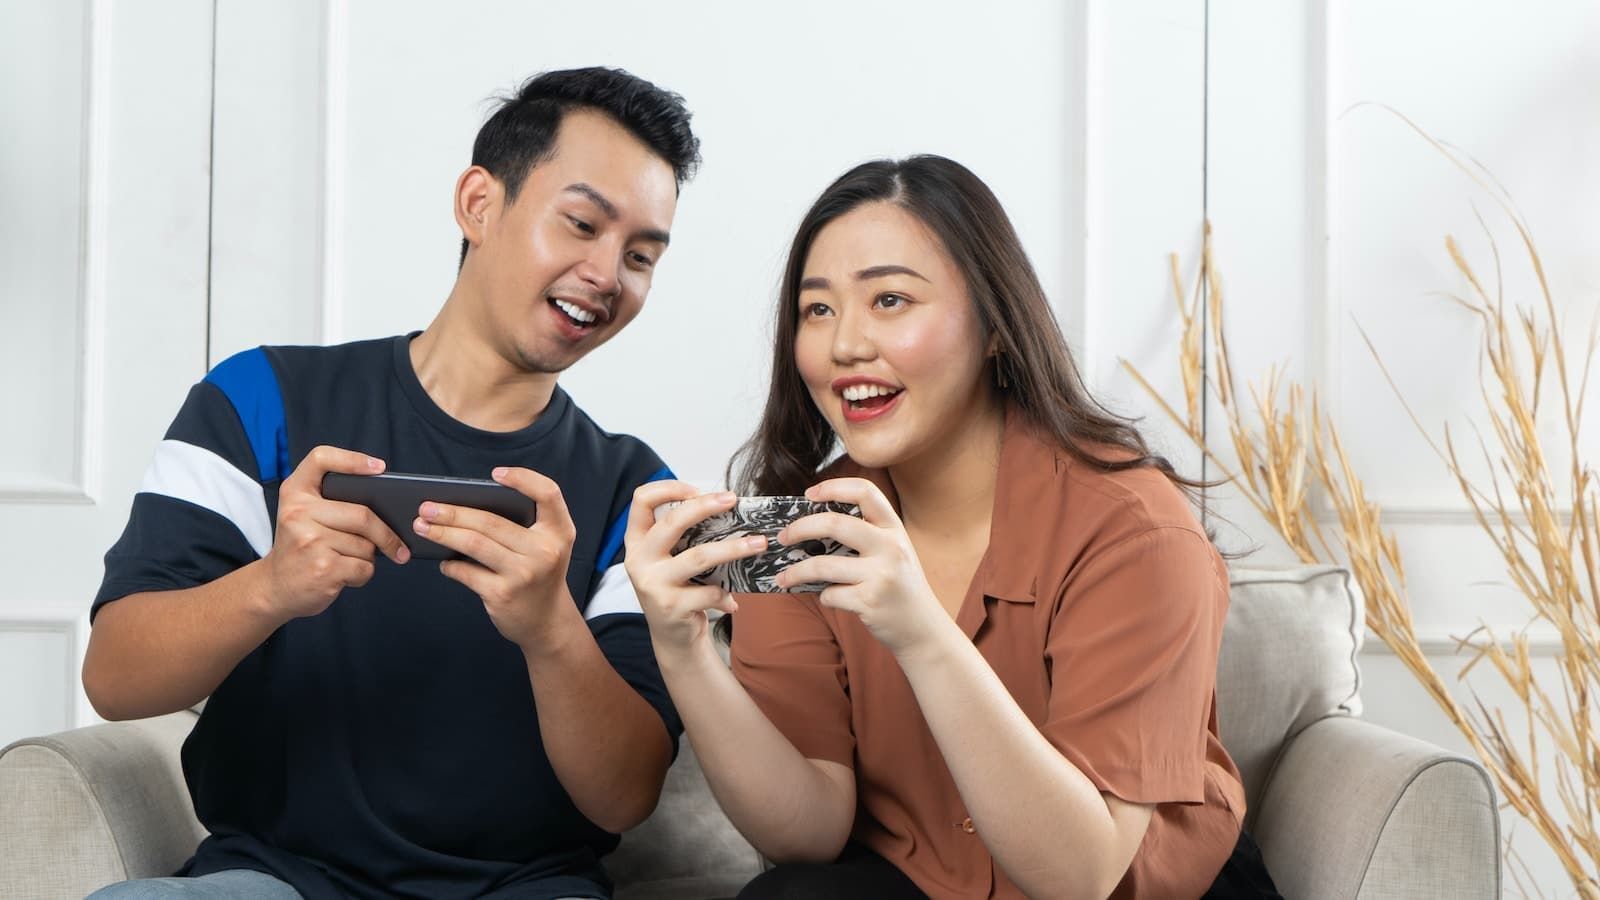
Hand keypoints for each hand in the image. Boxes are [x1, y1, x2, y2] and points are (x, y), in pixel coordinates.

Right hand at [264, 446, 409, 620]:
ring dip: (368, 556)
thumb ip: (332, 502)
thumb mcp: (302, 516)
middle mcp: (298, 513)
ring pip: (366, 544)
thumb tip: (390, 508)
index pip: (320, 459)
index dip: (351, 459)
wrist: (274, 588)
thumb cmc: (300, 548)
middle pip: (362, 514)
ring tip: (349, 560)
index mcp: (294, 493)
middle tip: (399, 546)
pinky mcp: (323, 568)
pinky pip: (364, 567)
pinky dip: (363, 574)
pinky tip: (347, 575)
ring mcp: (310, 541)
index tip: (379, 468)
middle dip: (386, 534)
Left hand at [413, 467, 575, 648]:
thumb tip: (465, 507)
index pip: (548, 493)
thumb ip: (524, 525)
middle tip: (426, 506)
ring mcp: (524, 573)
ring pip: (474, 543)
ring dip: (442, 533)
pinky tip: (442, 561)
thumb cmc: (539, 573)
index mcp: (559, 531)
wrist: (547, 621)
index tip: (496, 474)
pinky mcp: (503, 594)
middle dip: (453, 512)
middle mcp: (545, 550)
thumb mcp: (546, 545)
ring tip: (421, 526)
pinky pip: (467, 572)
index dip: (524, 479)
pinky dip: (450, 565)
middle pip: (491, 520)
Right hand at [623, 482, 765, 658]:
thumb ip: (684, 535)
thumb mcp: (671, 559)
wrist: (672, 636)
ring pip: (699, 556)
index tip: (696, 489)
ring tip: (759, 543)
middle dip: (705, 506)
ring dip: (734, 548)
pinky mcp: (671, 606)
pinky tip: (731, 601)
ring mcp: (653, 584)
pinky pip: (709, 591)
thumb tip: (727, 507)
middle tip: (733, 500)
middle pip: (672, 522)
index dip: (667, 488)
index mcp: (637, 541)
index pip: (641, 500)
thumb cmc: (678, 587)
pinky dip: (725, 594)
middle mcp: (639, 560)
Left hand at [774, 477, 948, 655]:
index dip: (833, 487)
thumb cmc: (900, 586)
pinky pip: (830, 595)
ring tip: (783, 577)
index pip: (865, 492)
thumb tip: (812, 525)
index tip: (810, 494)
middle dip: (800, 528)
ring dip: (796, 572)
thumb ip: (866, 535)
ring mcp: (881, 576)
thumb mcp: (894, 552)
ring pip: (822, 565)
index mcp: (894, 529)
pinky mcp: (870, 602)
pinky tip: (830, 598)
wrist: (923, 629)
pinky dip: (824, 597)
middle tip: (783, 537)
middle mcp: (891, 548)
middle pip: (835, 524)